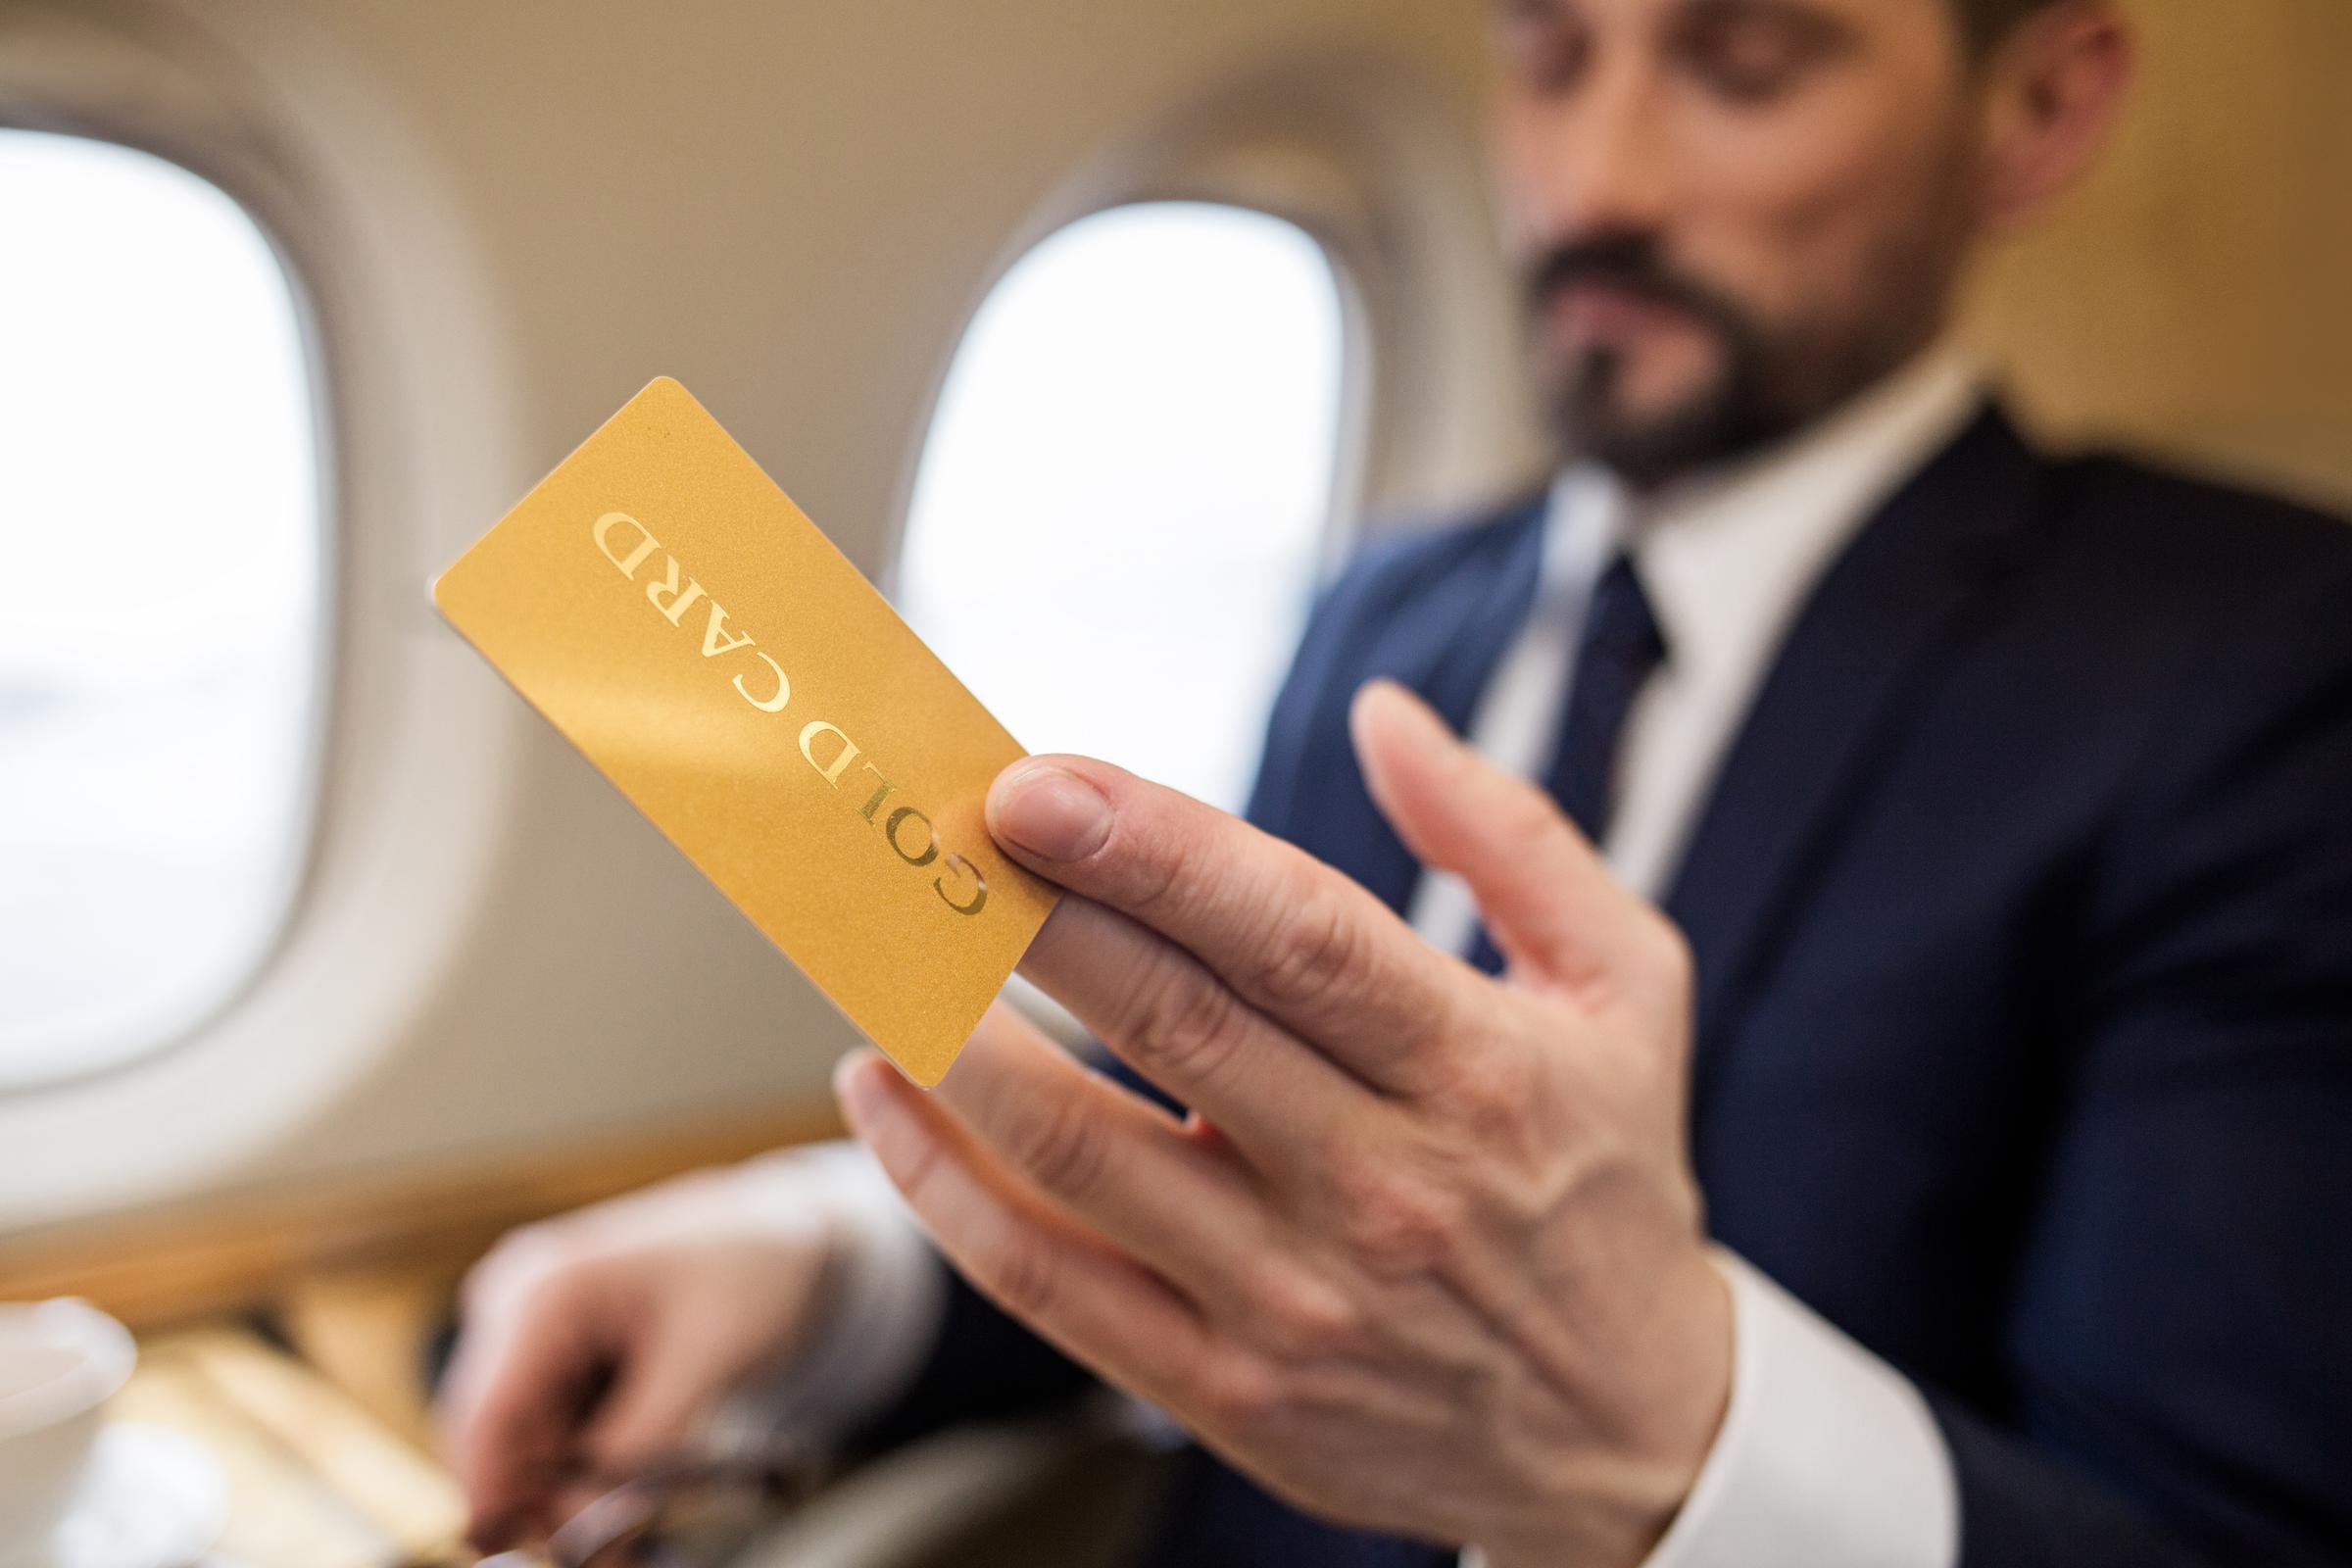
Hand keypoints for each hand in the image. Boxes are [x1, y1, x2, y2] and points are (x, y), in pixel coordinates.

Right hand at [436, 1165, 837, 1549]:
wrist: (779, 1229)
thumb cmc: (751, 1266)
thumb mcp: (709, 1354)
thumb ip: (646, 1438)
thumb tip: (595, 1522)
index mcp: (545, 1289)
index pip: (488, 1416)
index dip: (502, 1497)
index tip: (551, 1551)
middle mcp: (517, 1301)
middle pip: (492, 1435)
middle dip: (538, 1501)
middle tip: (607, 1552)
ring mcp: (527, 1321)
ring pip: (516, 1439)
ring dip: (558, 1489)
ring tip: (626, 1529)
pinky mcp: (549, 1345)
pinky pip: (544, 1424)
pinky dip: (574, 1463)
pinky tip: (621, 1481)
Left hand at [835, 680, 1731, 1565]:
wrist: (1631, 1436)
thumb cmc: (1611, 1179)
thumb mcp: (1628, 986)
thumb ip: (1510, 836)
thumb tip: (1386, 712)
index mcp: (1472, 1067)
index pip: (1293, 936)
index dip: (1153, 851)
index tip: (1033, 781)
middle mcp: (1379, 1186)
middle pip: (1167, 1025)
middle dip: (1027, 914)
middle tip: (921, 831)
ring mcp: (1290, 1302)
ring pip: (1077, 1157)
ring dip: (956, 1040)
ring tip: (881, 944)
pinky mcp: (1225, 1393)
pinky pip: (1048, 1283)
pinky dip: (943, 1188)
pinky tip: (884, 1095)